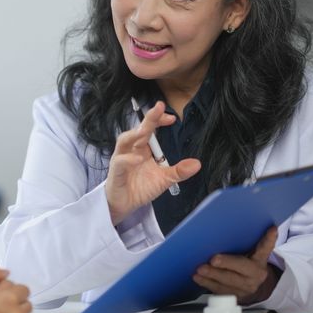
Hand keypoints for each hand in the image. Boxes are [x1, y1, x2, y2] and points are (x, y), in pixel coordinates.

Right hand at [105, 101, 200, 224]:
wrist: (124, 204)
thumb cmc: (140, 187)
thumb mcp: (164, 179)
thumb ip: (179, 171)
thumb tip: (197, 163)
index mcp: (143, 148)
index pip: (150, 128)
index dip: (158, 120)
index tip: (172, 118)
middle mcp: (131, 149)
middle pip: (138, 130)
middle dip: (148, 118)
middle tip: (158, 108)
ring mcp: (121, 159)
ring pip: (124, 140)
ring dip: (134, 134)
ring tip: (145, 129)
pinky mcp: (116, 171)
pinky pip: (120, 162)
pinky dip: (128, 159)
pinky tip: (137, 158)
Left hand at [193, 226, 280, 304]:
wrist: (255, 287)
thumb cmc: (249, 265)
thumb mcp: (255, 254)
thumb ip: (257, 242)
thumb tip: (262, 225)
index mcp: (259, 261)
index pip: (264, 249)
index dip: (267, 240)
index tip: (271, 230)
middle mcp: (254, 276)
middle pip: (240, 269)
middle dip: (225, 265)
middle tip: (212, 260)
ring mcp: (244, 288)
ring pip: (227, 283)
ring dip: (211, 276)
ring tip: (200, 270)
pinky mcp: (234, 297)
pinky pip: (220, 291)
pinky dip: (207, 284)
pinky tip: (199, 278)